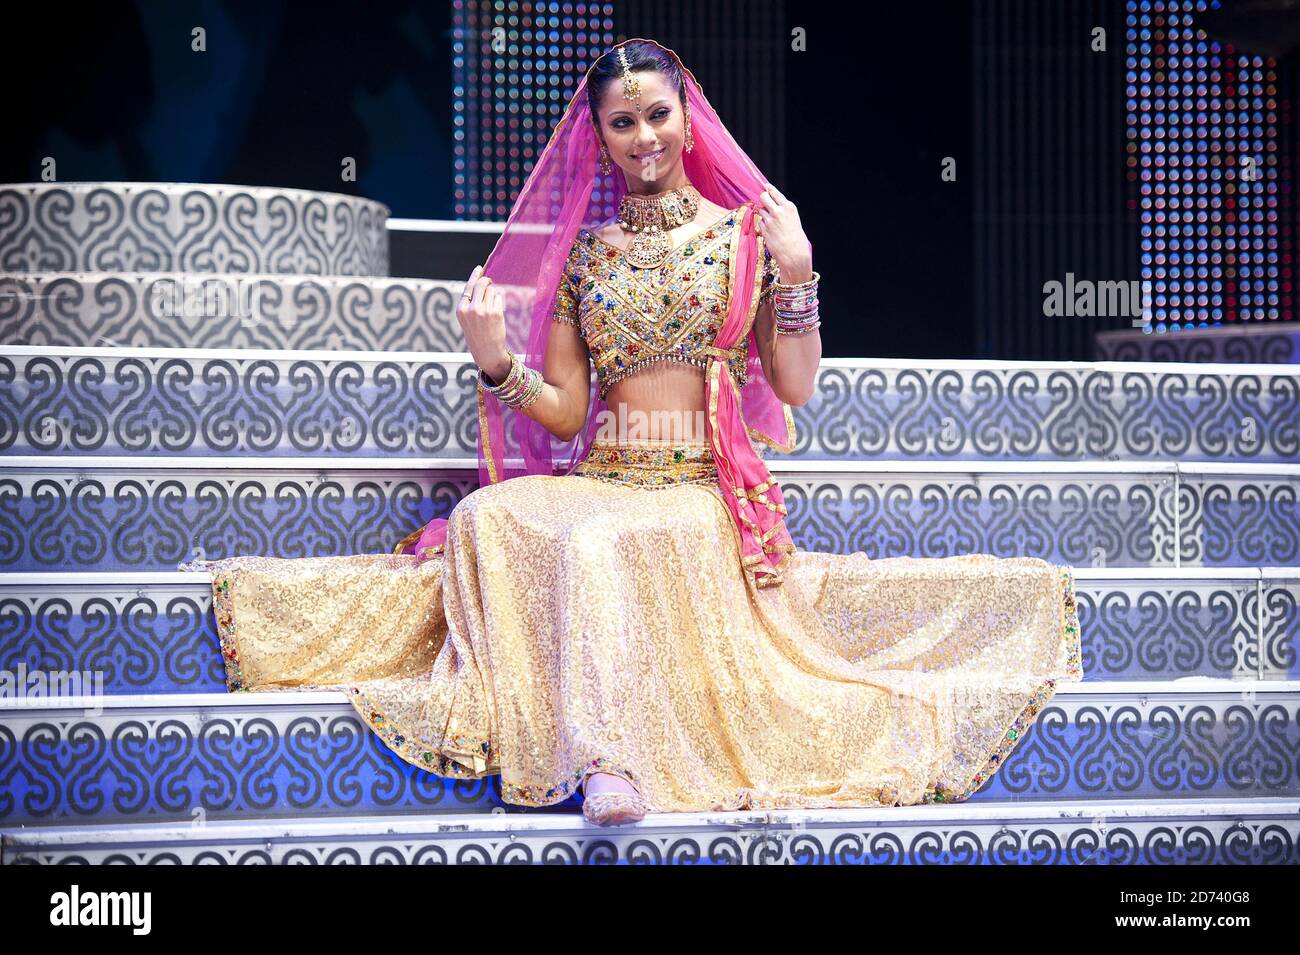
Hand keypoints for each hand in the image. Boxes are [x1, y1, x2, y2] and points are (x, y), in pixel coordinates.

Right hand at [456, 265, 510, 381]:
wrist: (487, 352)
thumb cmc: (477, 335)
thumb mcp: (467, 319)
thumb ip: (471, 302)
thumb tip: (481, 283)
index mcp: (461, 310)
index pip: (468, 287)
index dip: (474, 276)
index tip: (479, 268)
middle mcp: (471, 309)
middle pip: (481, 285)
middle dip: (487, 281)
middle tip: (490, 282)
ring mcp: (484, 310)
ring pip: (491, 290)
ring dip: (493, 294)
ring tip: (491, 307)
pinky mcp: (496, 313)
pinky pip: (499, 298)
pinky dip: (498, 301)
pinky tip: (496, 311)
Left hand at [754, 185, 812, 282]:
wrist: (794, 253)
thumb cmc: (796, 238)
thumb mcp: (793, 219)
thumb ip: (783, 210)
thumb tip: (770, 204)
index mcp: (789, 207)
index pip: (774, 192)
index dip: (768, 189)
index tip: (764, 186)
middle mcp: (779, 211)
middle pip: (763, 196)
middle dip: (762, 198)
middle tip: (764, 203)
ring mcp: (770, 219)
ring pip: (761, 210)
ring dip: (763, 214)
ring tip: (772, 224)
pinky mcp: (764, 228)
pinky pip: (760, 222)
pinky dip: (763, 226)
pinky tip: (771, 232)